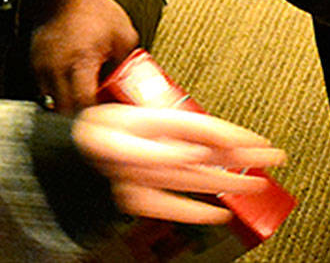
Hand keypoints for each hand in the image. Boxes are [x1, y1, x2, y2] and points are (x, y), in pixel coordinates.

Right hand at [30, 0, 138, 113]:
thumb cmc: (91, 7)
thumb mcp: (124, 36)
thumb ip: (129, 65)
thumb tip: (134, 85)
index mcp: (80, 63)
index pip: (84, 107)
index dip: (96, 119)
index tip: (107, 120)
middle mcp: (56, 68)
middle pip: (65, 112)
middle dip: (81, 118)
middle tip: (96, 115)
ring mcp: (42, 67)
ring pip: (51, 104)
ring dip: (67, 107)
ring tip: (83, 100)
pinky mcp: (34, 63)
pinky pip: (43, 90)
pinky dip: (57, 94)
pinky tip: (71, 86)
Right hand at [72, 103, 287, 222]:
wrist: (57, 158)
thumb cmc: (90, 132)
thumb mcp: (128, 116)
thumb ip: (165, 124)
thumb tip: (198, 144)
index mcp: (141, 123)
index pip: (198, 128)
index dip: (231, 134)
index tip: (256, 139)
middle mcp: (142, 152)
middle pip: (204, 156)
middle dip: (242, 158)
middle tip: (271, 158)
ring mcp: (138, 179)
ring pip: (193, 180)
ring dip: (227, 182)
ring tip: (255, 184)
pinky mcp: (132, 199)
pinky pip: (169, 208)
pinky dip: (195, 211)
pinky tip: (217, 213)